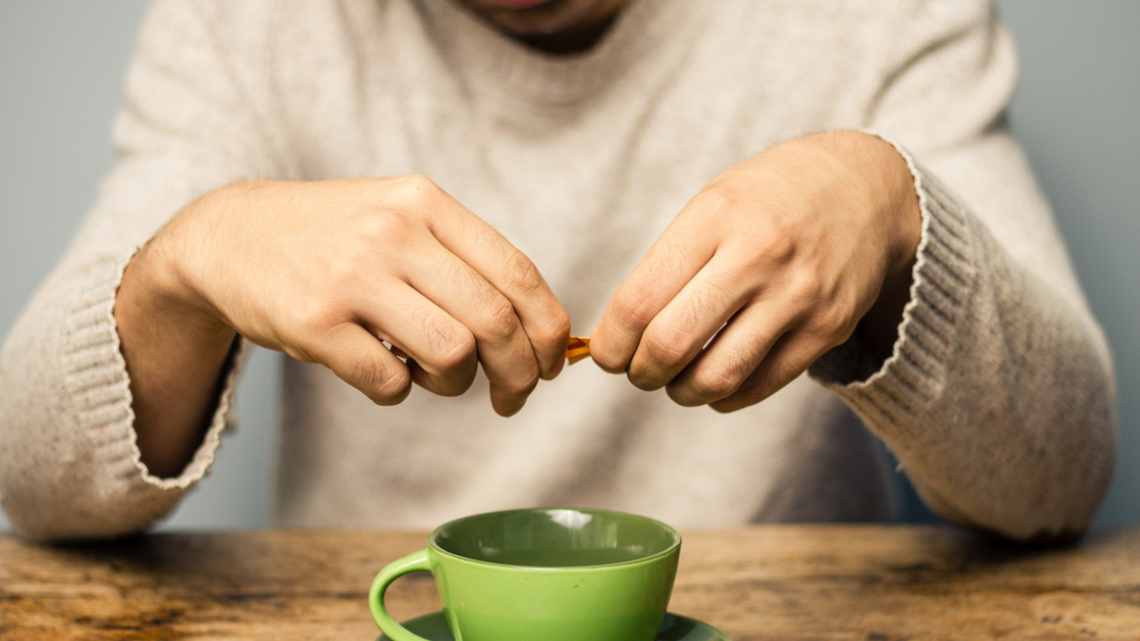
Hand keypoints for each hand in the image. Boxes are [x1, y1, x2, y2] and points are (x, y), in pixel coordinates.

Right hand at [140, 176, 569, 416]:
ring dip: (457, 385)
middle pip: (494, 323)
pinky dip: (400, 392)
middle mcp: (393, 233)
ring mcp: (351, 277)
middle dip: (520, 373)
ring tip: (438, 377)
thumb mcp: (400, 216)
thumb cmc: (335, 236)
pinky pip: (390, 383)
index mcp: (425, 203)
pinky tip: (386, 372)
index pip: (518, 273)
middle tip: (515, 396)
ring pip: (451, 355)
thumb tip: (539, 329)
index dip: (549, 329)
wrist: (229, 235)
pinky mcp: (313, 324)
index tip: (554, 363)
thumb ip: (463, 258)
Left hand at [589, 131, 921, 410]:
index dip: (611, 342)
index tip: (607, 352)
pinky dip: (726, 396)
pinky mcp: (829, 327)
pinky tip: (717, 382)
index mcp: (715, 217)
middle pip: (670, 345)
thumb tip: (617, 336)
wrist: (867, 186)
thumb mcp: (713, 203)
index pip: (638, 302)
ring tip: (677, 381)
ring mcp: (798, 295)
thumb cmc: (769, 198)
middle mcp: (757, 255)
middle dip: (640, 372)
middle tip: (639, 370)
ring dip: (682, 392)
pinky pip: (761, 385)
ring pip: (716, 377)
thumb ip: (668, 264)